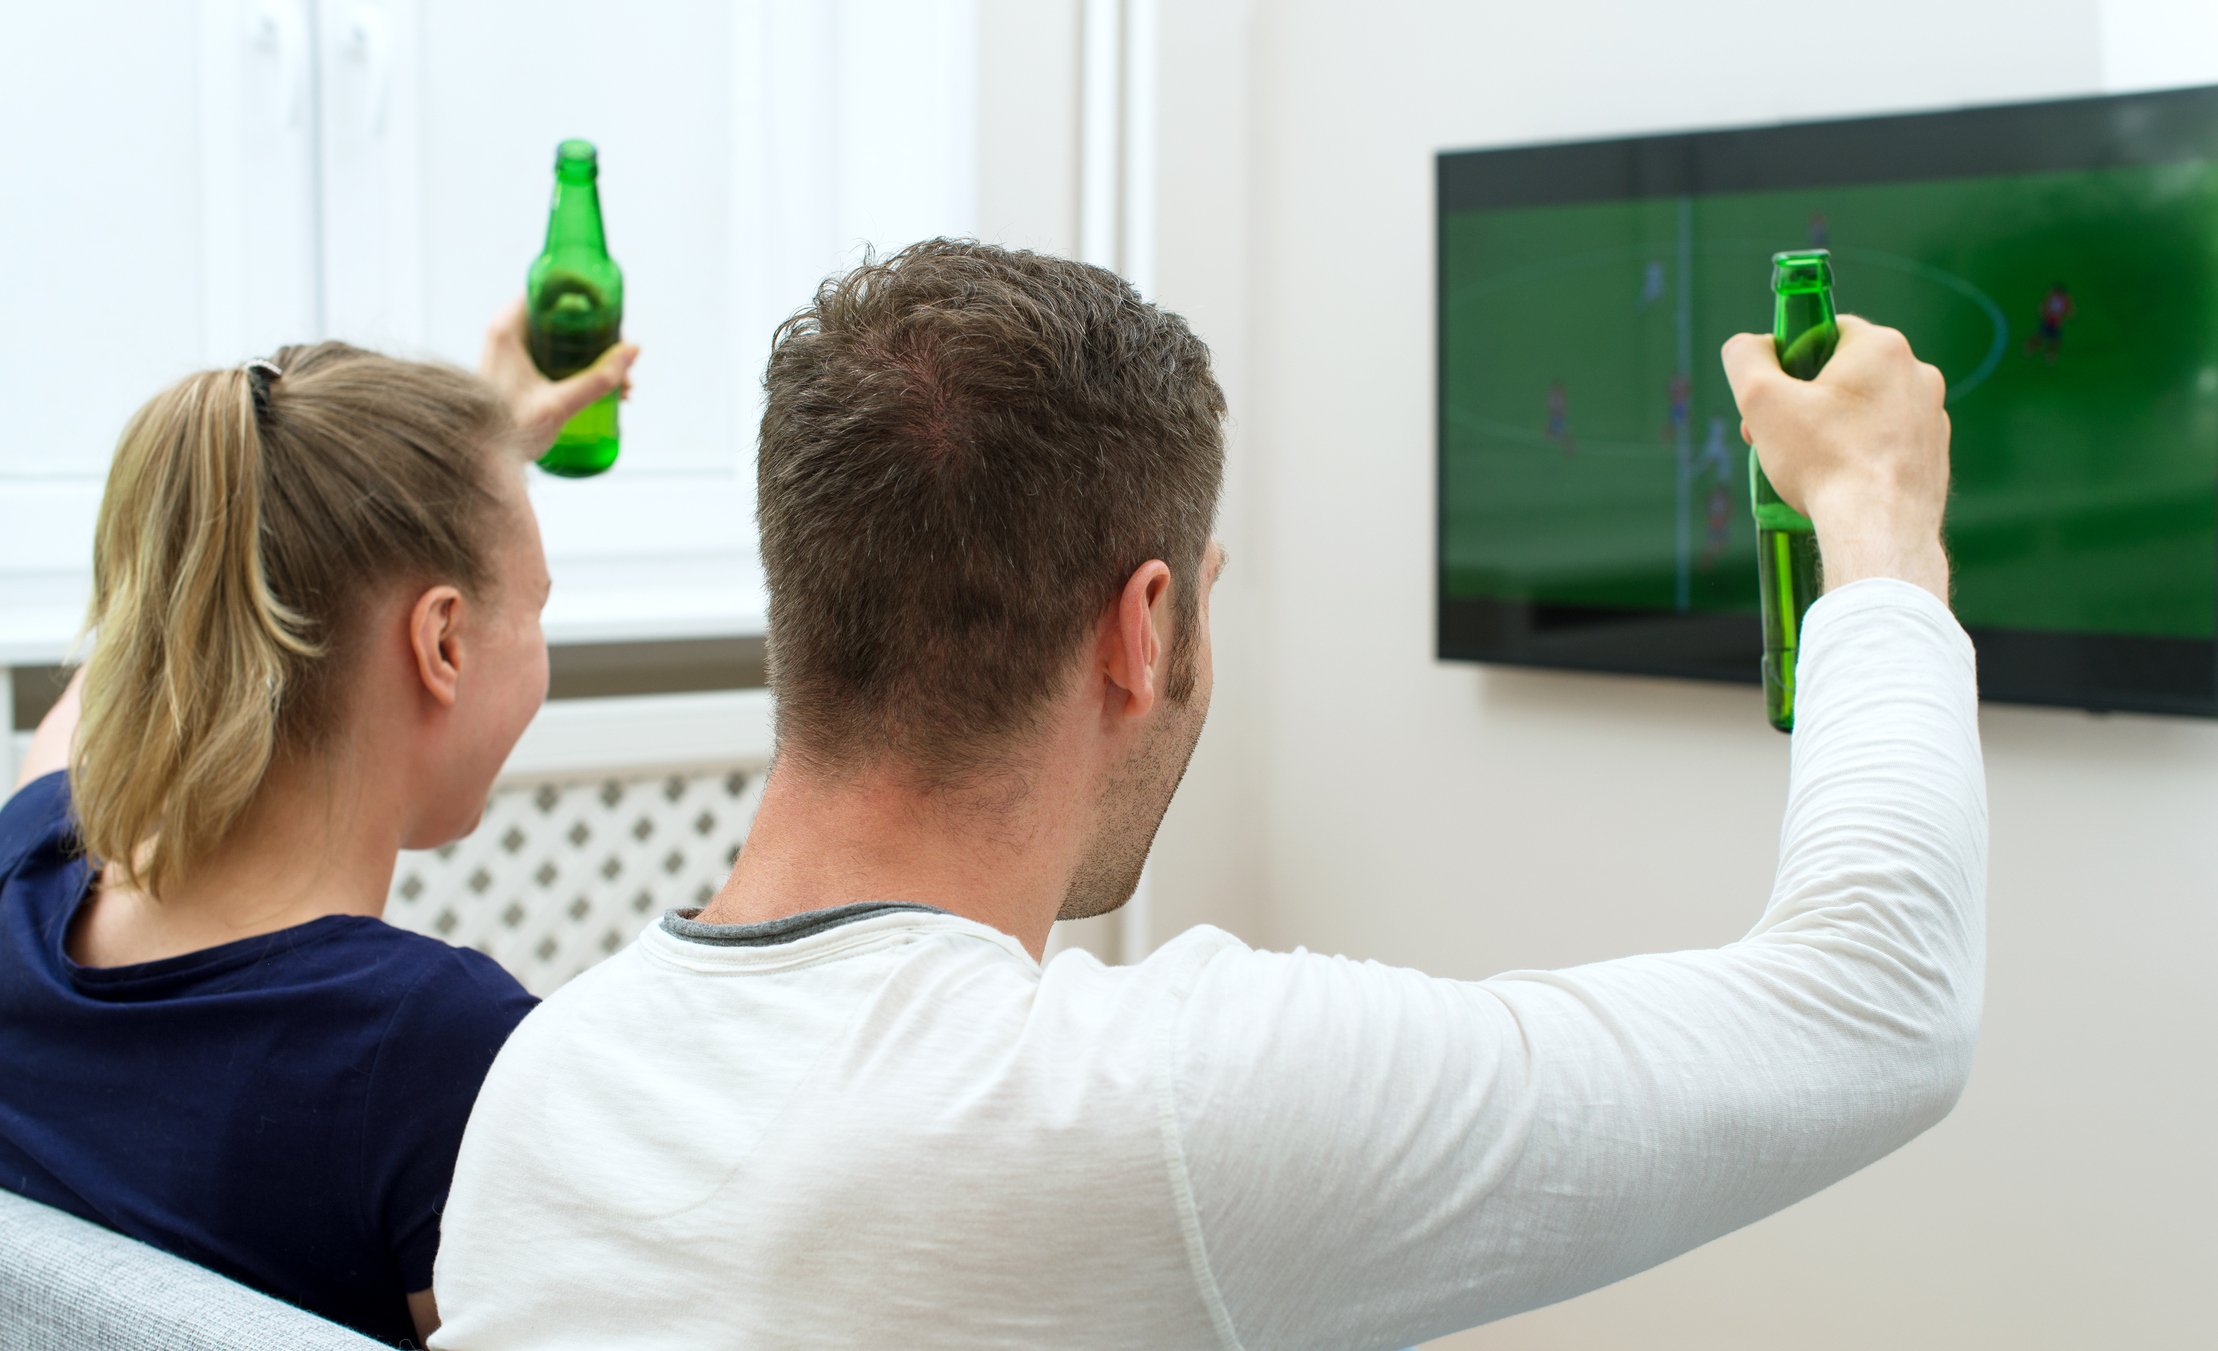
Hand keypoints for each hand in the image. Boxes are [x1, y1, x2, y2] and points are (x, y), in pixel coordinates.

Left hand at [479, 298, 638, 455]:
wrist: (477, 457)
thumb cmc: (508, 431)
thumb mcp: (560, 404)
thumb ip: (599, 378)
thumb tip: (633, 351)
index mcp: (507, 329)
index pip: (547, 290)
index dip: (581, 294)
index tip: (609, 307)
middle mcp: (506, 334)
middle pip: (559, 316)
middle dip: (596, 335)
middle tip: (620, 355)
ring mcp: (510, 353)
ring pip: (560, 340)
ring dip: (592, 357)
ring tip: (620, 383)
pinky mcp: (516, 372)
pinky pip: (553, 359)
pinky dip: (578, 369)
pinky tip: (603, 392)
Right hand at [1721, 315, 1951, 600]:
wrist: (1879, 530)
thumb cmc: (1823, 461)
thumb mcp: (1760, 400)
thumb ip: (1744, 357)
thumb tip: (1749, 345)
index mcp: (1883, 347)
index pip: (1825, 331)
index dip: (1789, 362)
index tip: (1774, 399)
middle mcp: (1918, 374)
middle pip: (1845, 374)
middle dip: (1806, 402)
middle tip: (1778, 439)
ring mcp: (1933, 417)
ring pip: (1867, 410)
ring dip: (1833, 429)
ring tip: (1809, 467)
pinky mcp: (1935, 456)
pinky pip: (1887, 443)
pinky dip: (1862, 456)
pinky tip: (1841, 484)